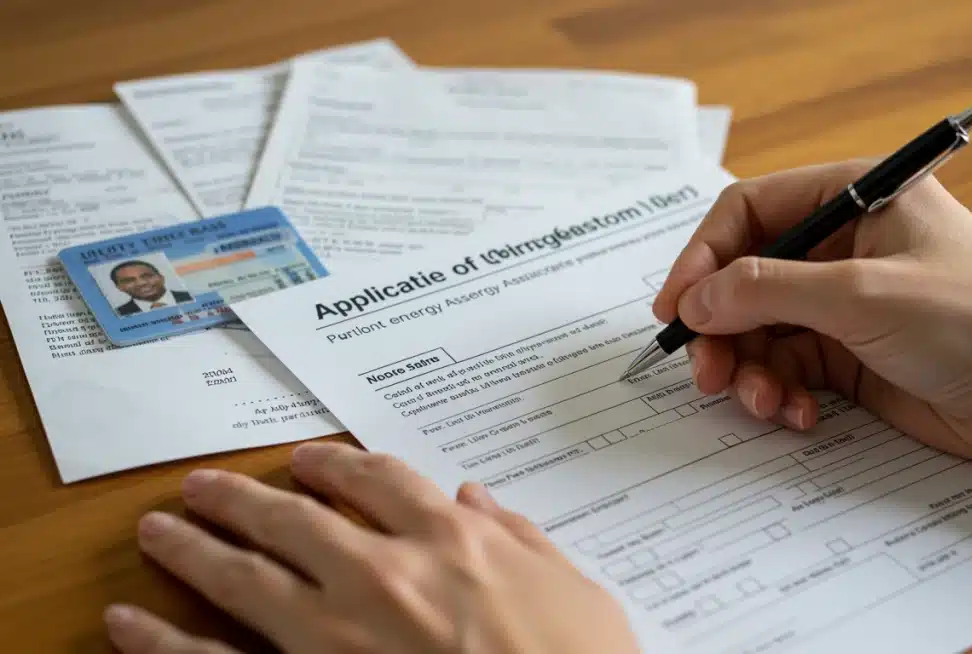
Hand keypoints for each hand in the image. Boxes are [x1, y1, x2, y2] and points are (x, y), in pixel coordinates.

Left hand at [103, 442, 641, 653]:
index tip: (309, 460)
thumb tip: (478, 498)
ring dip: (195, 547)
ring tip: (158, 528)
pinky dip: (164, 643)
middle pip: (296, 517)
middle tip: (205, 485)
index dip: (337, 464)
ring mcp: (341, 634)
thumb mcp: (576, 590)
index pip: (380, 479)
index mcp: (454, 540)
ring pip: (248, 577)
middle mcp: (387, 573)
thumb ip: (521, 538)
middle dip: (244, 498)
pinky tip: (127, 623)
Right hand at [653, 160, 971, 462]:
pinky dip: (781, 394)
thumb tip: (692, 300)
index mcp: (852, 199)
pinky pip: (787, 368)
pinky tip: (799, 416)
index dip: (702, 257)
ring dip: (749, 370)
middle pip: (744, 278)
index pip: (748, 212)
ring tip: (763, 402)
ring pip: (759, 330)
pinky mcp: (848, 356)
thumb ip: (767, 290)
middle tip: (708, 372)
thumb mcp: (860, 295)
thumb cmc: (971, 319)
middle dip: (721, 328)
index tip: (674, 308)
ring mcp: (842, 304)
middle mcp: (840, 246)